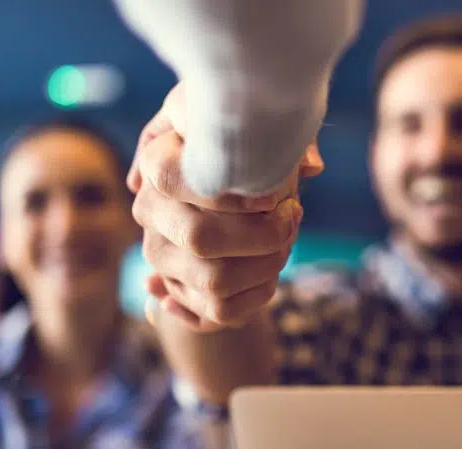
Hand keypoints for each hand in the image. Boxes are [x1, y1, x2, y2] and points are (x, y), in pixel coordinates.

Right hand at [129, 83, 322, 331]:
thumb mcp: (261, 123)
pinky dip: (259, 295)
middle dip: (264, 234)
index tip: (273, 196)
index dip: (230, 194)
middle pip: (201, 239)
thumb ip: (288, 136)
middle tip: (293, 214)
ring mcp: (159, 254)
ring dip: (267, 265)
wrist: (231, 179)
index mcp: (158, 160)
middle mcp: (148, 209)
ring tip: (287, 241)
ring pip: (215, 281)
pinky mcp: (177, 289)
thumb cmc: (248, 142)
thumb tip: (312, 168)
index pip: (174, 178)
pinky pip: (219, 311)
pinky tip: (272, 271)